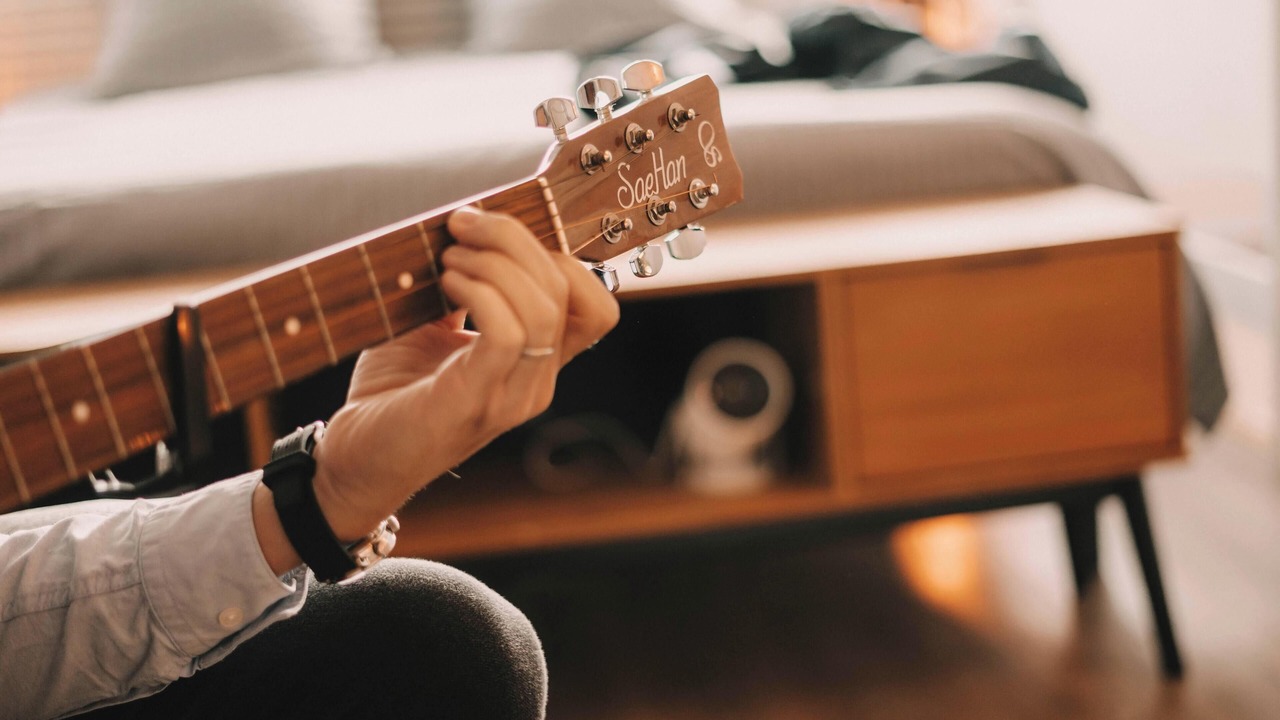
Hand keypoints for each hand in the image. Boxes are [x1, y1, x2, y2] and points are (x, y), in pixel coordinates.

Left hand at [253, 207, 618, 568]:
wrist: (352, 463)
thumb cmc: (392, 395)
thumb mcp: (434, 329)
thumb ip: (465, 291)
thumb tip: (467, 230)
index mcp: (537, 365)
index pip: (594, 305)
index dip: (557, 254)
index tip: (497, 231)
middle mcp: (536, 384)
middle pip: (565, 288)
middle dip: (515, 238)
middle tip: (463, 225)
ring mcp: (511, 397)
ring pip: (543, 307)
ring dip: (494, 262)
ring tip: (450, 258)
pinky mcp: (474, 401)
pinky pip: (508, 333)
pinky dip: (480, 292)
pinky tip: (448, 283)